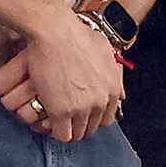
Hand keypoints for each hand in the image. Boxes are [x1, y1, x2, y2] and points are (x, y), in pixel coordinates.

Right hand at [0, 12, 123, 143]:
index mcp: (112, 89)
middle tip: (68, 120)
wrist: (55, 31)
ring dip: (68, 130)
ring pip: (77, 134)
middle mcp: (100, 102)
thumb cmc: (76, 34)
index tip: (85, 116)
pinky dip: (56, 132)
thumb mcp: (105, 50)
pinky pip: (62, 134)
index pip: (107, 118)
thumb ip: (113, 69)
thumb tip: (116, 78)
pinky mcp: (61, 112)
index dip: (94, 118)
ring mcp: (81, 108)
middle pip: (92, 127)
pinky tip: (49, 124)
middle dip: (80, 125)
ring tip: (57, 123)